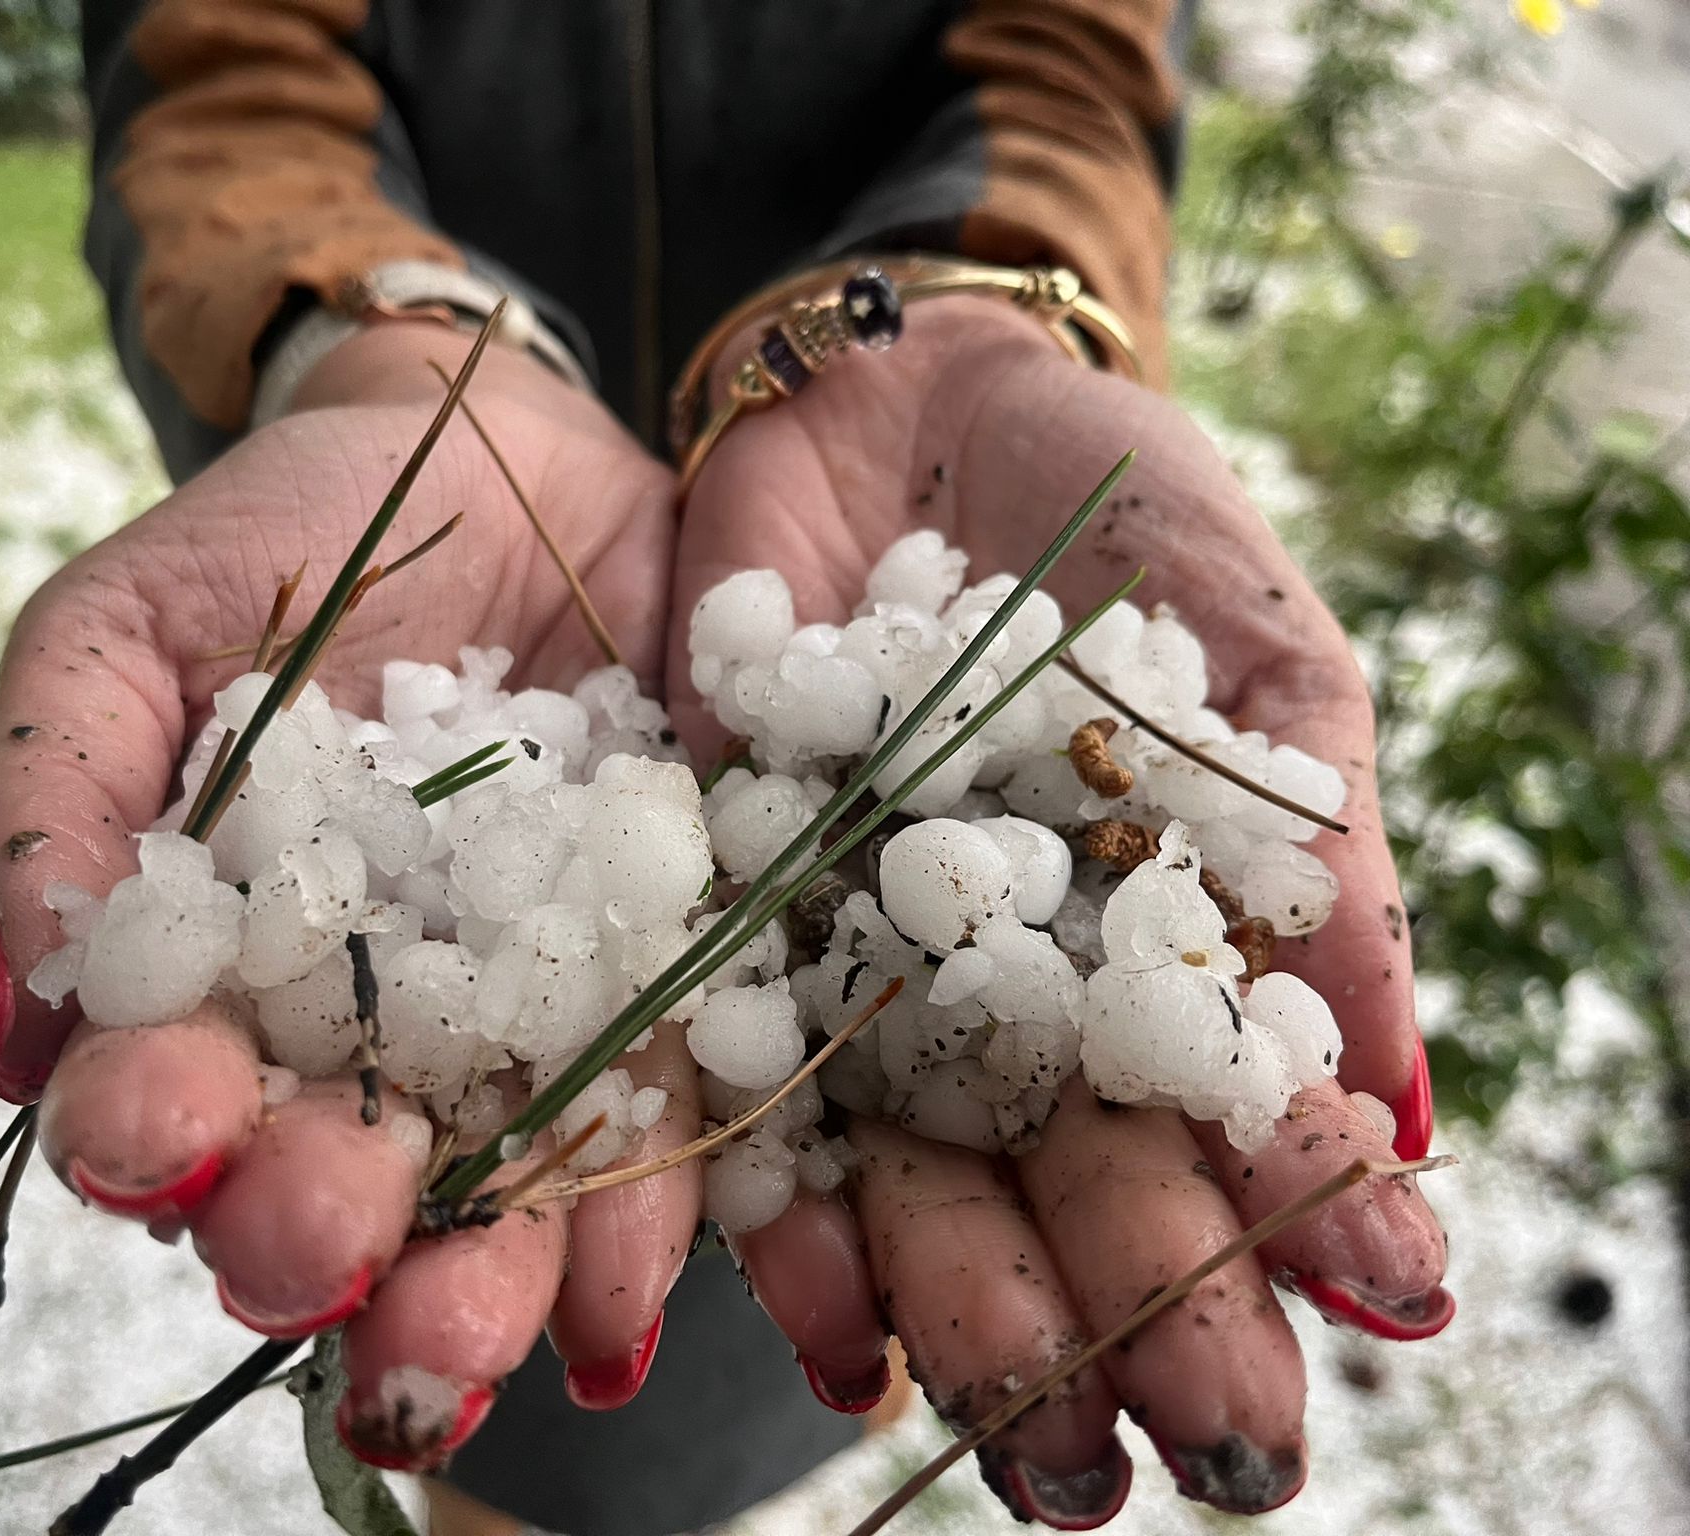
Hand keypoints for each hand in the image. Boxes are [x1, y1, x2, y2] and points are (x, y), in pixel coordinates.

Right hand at [0, 322, 698, 1465]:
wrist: (512, 459)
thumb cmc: (297, 535)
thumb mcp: (135, 622)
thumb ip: (51, 790)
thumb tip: (16, 1028)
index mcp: (223, 976)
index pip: (174, 1091)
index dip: (153, 1129)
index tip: (153, 1135)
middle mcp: (374, 1038)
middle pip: (338, 1178)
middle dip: (319, 1233)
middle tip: (318, 1247)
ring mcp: (530, 1022)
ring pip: (502, 1196)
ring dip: (480, 1289)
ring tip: (469, 1345)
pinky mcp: (673, 986)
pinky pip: (666, 1117)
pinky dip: (654, 1218)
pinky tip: (630, 1302)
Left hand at [669, 299, 1450, 1522]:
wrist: (897, 392)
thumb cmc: (1112, 494)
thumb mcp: (1245, 634)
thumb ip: (1314, 834)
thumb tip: (1402, 1071)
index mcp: (1146, 934)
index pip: (1232, 1097)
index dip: (1305, 1195)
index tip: (1379, 1298)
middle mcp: (1001, 979)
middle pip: (1069, 1170)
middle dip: (1138, 1300)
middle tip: (1196, 1447)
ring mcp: (853, 956)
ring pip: (910, 1160)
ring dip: (967, 1296)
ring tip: (1023, 1433)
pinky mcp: (719, 909)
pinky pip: (732, 1069)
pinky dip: (768, 1193)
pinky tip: (821, 1314)